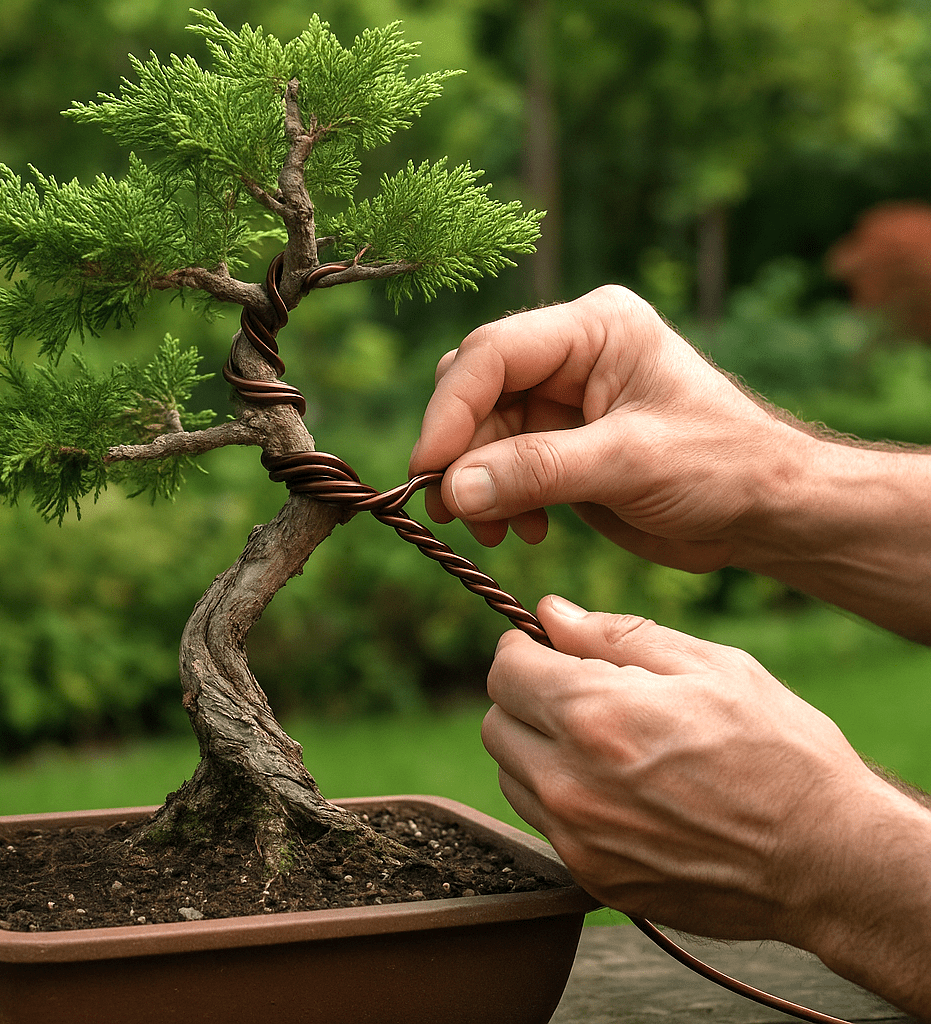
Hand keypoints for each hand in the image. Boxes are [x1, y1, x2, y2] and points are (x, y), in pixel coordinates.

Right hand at [409, 286, 803, 570]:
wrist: (766, 512)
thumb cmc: (724, 467)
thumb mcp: (630, 463)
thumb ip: (537, 471)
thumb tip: (452, 487)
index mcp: (595, 329)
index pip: (494, 354)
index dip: (451, 409)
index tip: (427, 468)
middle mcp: (571, 357)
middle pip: (477, 392)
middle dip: (459, 452)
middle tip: (454, 510)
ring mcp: (562, 403)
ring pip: (480, 434)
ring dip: (475, 485)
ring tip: (494, 532)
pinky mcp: (560, 447)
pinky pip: (501, 467)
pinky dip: (498, 501)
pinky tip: (525, 531)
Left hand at [480, 594, 893, 946]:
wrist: (828, 860)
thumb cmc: (780, 752)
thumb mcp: (710, 666)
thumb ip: (616, 634)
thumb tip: (551, 612)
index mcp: (596, 716)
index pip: (506, 669)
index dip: (524, 650)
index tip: (548, 650)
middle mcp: (572, 783)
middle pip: (496, 723)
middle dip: (526, 698)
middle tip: (578, 694)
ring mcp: (578, 838)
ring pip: (512, 775)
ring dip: (537, 749)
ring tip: (603, 744)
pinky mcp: (592, 877)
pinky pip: (543, 823)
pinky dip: (561, 798)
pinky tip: (617, 789)